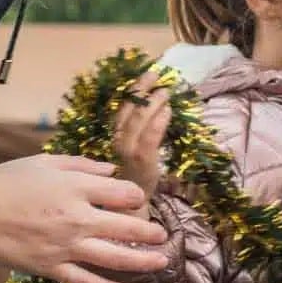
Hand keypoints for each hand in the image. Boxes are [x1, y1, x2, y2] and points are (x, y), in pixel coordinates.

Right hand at [0, 154, 168, 282]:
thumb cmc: (7, 182)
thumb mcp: (46, 161)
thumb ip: (83, 166)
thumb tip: (112, 172)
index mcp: (76, 188)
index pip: (122, 193)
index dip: (135, 196)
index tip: (137, 200)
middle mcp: (77, 218)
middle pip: (126, 226)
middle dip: (149, 231)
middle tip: (163, 235)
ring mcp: (66, 246)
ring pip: (114, 257)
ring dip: (142, 260)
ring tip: (162, 261)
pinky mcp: (52, 268)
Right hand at [112, 71, 172, 205]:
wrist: (128, 208)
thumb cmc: (130, 178)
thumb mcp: (127, 151)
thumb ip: (135, 130)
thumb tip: (149, 107)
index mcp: (113, 137)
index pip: (121, 108)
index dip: (132, 90)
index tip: (144, 76)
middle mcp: (117, 141)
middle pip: (128, 109)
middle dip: (141, 89)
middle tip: (156, 74)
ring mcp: (127, 151)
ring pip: (138, 120)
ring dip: (153, 102)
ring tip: (165, 91)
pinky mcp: (141, 161)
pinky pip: (150, 137)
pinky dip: (159, 122)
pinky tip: (167, 111)